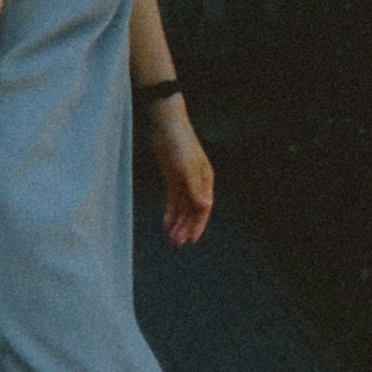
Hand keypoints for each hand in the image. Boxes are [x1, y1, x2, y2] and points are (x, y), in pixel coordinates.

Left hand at [153, 107, 216, 244]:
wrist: (167, 128)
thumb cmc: (181, 145)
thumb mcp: (188, 169)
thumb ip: (195, 189)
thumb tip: (206, 206)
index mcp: (206, 180)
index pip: (204, 207)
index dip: (198, 224)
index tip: (191, 239)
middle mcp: (197, 183)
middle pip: (193, 210)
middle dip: (186, 227)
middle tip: (177, 243)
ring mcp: (184, 182)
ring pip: (182, 208)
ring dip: (178, 223)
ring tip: (171, 238)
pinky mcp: (173, 180)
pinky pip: (173, 201)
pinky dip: (170, 213)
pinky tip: (165, 225)